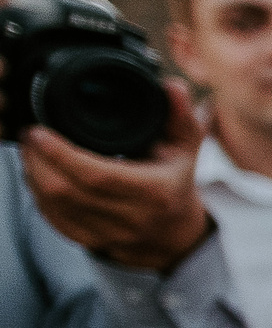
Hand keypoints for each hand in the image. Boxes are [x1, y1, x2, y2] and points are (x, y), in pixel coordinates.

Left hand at [18, 79, 211, 271]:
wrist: (175, 234)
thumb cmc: (175, 184)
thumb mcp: (185, 147)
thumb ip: (178, 114)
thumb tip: (172, 86)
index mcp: (155, 193)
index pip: (97, 176)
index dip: (61, 154)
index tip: (40, 132)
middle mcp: (132, 218)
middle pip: (66, 191)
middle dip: (38, 161)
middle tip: (30, 136)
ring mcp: (110, 234)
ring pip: (54, 206)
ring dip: (34, 176)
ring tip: (31, 151)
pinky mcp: (90, 241)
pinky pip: (53, 219)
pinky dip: (39, 195)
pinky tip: (39, 175)